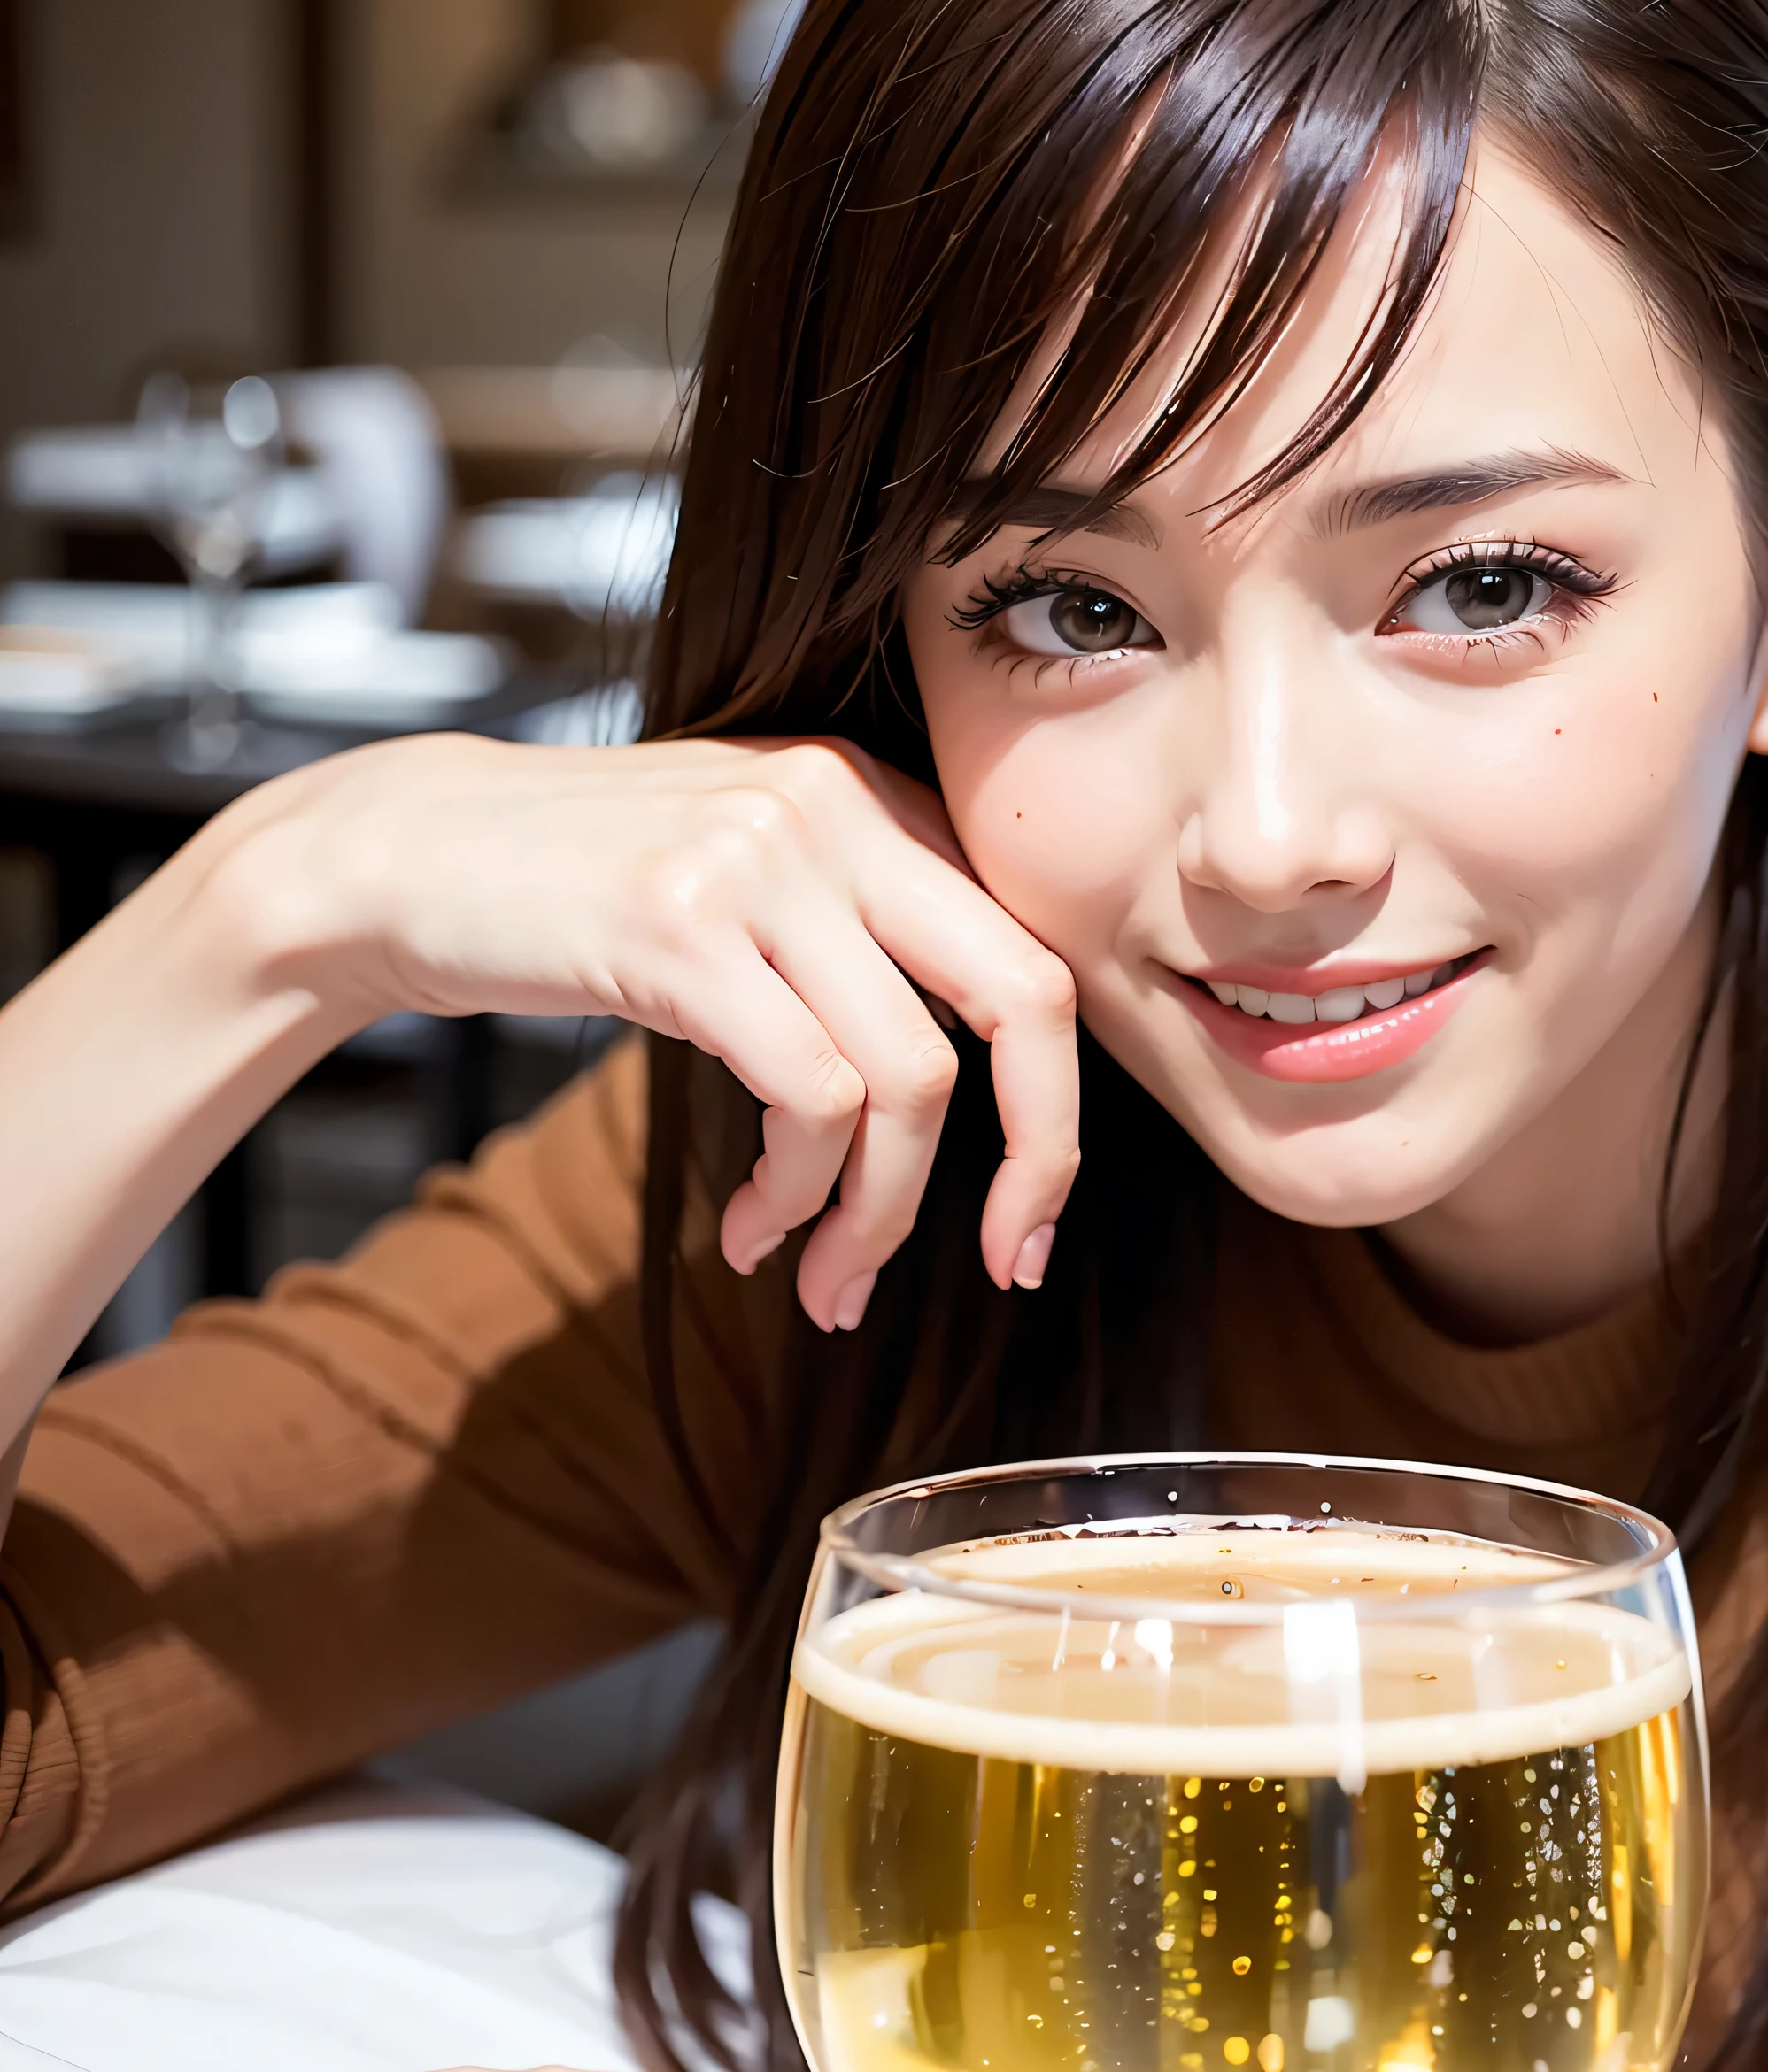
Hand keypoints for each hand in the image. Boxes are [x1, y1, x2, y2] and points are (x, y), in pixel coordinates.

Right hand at [228, 731, 1079, 1328]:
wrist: (404, 851)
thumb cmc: (587, 897)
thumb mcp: (755, 887)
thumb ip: (868, 947)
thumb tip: (985, 1098)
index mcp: (878, 797)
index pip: (1033, 955)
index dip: (1059, 1104)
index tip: (1031, 1219)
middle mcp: (839, 808)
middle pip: (1024, 1000)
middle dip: (1038, 1157)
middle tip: (1008, 1267)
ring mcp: (762, 861)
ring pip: (907, 1079)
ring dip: (875, 1213)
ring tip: (820, 1273)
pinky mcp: (681, 928)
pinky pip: (807, 1096)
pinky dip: (795, 1194)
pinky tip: (751, 1233)